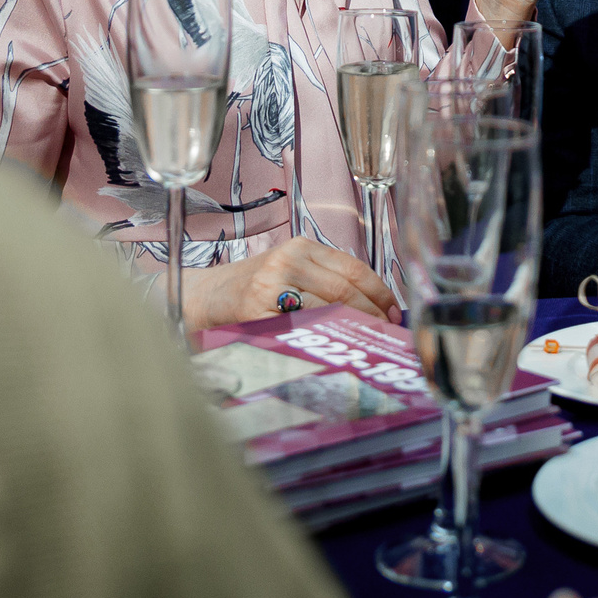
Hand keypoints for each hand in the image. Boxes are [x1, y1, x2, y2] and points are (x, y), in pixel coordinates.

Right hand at [181, 237, 396, 329]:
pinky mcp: (257, 311)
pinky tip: (333, 350)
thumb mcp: (288, 273)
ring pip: (328, 308)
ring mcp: (271, 284)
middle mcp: (288, 260)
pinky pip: (301, 328)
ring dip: (353, 329)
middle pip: (346, 289)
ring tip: (366, 345)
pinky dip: (322, 339)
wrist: (203, 297)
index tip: (394, 313)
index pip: (354, 268)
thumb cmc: (251, 290)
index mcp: (301, 247)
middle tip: (386, 335)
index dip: (380, 293)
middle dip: (373, 315)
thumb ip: (323, 282)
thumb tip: (374, 307)